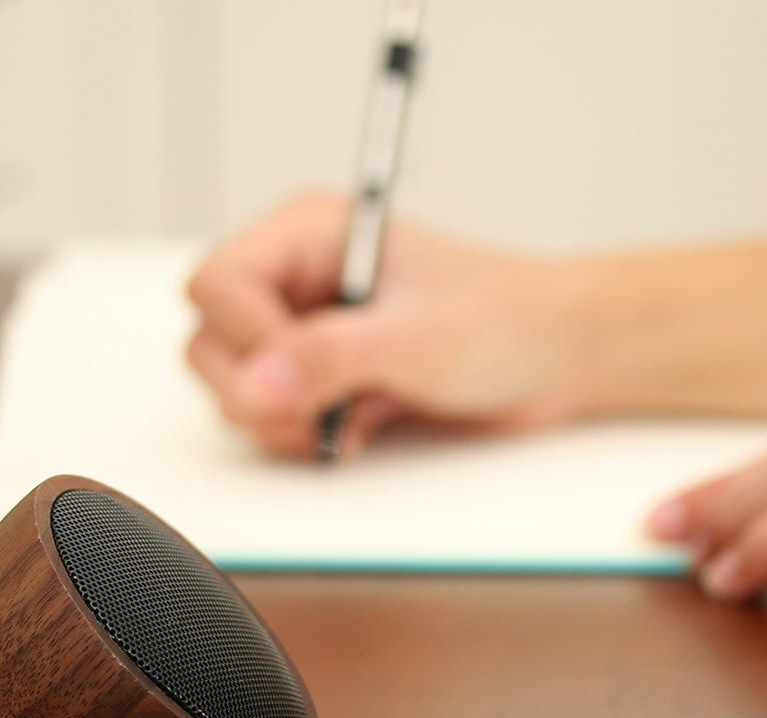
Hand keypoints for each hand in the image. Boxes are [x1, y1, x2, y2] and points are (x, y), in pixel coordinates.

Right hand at [186, 191, 585, 456]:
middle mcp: (296, 278)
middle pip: (210, 341)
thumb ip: (332, 355)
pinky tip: (361, 427)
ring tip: (351, 417)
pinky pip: (275, 416)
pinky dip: (306, 434)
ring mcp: (306, 331)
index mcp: (308, 233)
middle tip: (322, 409)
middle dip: (257, 390)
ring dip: (284, 419)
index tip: (303, 372)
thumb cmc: (504, 319)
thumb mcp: (418, 336)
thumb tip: (256, 383)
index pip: (218, 283)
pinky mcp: (324, 377)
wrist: (555, 358)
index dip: (249, 338)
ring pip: (236, 386)